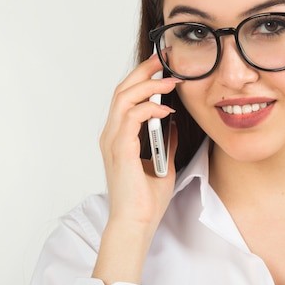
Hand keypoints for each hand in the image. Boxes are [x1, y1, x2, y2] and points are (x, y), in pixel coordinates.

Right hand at [99, 53, 180, 230]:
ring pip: (124, 99)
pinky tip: (166, 110)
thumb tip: (172, 124)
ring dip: (148, 86)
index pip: (126, 98)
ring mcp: (113, 141)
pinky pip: (132, 118)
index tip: (161, 67)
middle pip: (122, 91)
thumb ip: (164, 142)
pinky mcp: (120, 150)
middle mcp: (112, 135)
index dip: (141, 79)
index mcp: (119, 137)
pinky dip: (149, 108)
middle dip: (143, 72)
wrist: (137, 224)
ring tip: (170, 80)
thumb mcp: (163, 164)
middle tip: (163, 61)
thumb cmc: (146, 200)